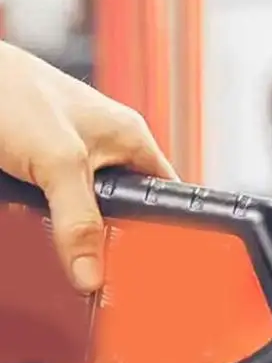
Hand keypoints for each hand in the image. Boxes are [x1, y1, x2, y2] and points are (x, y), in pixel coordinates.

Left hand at [0, 41, 175, 292]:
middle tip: (97, 261)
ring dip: (66, 227)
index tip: (151, 266)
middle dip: (106, 236)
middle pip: (122, 211)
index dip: (163, 233)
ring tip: (60, 237)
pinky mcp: (37, 162)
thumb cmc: (10, 88)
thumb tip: (92, 273)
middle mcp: (105, 147)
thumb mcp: (59, 163)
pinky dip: (37, 215)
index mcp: (129, 139)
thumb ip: (79, 222)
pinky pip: (50, 203)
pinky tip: (28, 216)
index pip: (165, 197)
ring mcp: (70, 155)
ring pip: (82, 210)